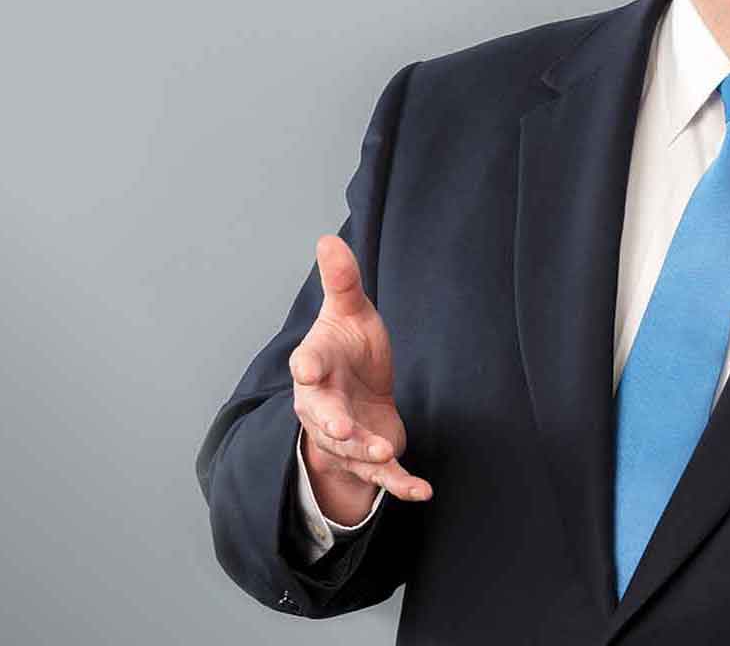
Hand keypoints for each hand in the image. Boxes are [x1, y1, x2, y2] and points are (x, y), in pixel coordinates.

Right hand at [289, 234, 432, 524]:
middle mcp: (323, 406)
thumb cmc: (349, 352)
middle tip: (341, 427)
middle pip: (322, 417)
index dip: (308, 365)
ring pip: (349, 449)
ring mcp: (345, 436)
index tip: (307, 366)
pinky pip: (383, 476)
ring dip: (366, 452)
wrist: (357, 397)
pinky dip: (401, 485)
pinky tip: (421, 491)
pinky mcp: (370, 458)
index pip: (308, 365)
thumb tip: (327, 239)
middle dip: (331, 423)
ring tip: (385, 451)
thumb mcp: (350, 313)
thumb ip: (342, 281)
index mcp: (317, 368)